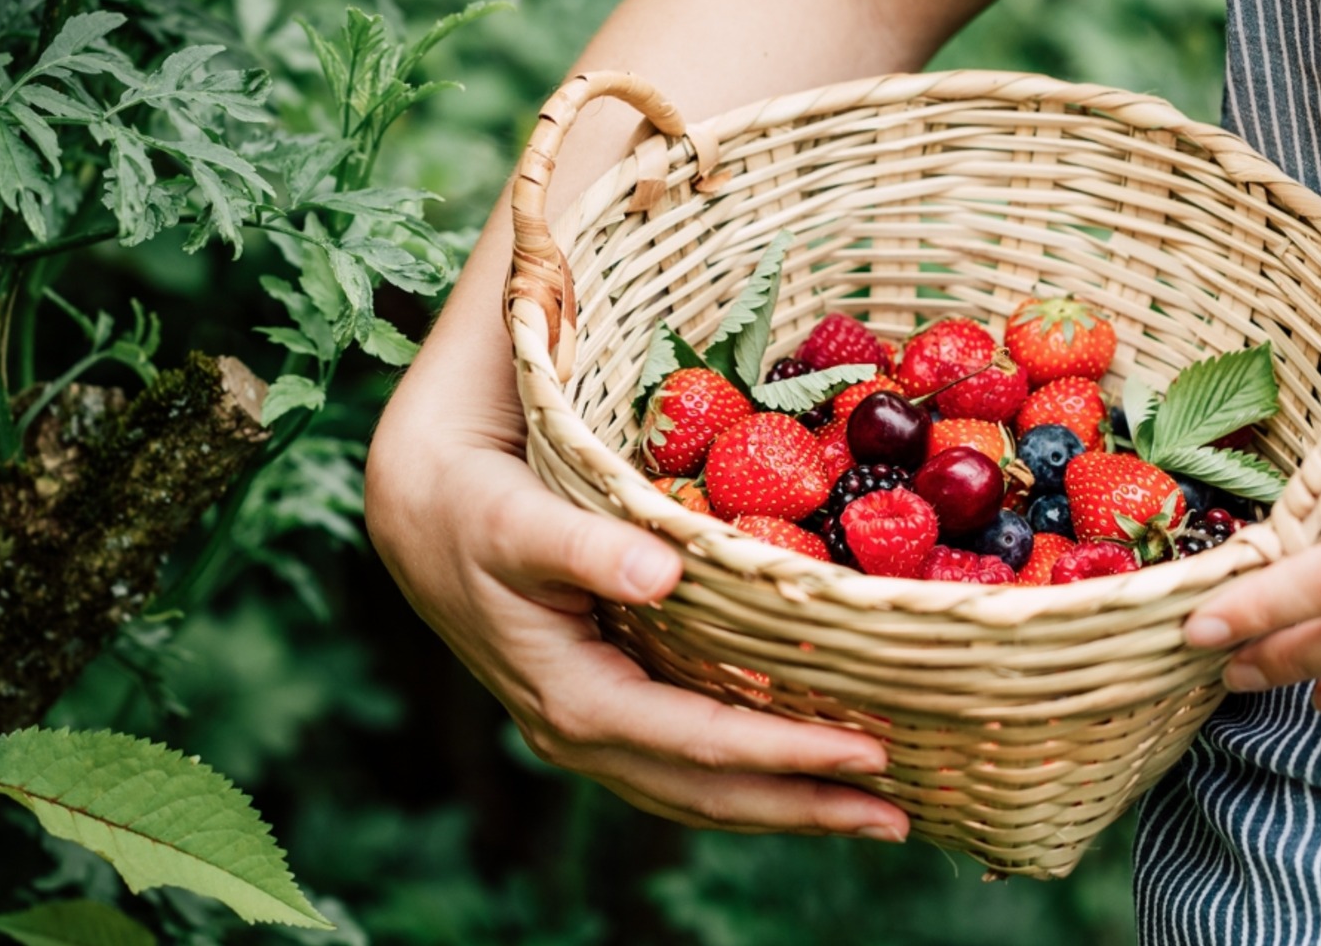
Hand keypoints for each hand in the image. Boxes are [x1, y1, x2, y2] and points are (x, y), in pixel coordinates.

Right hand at [365, 309, 907, 841]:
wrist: (420, 511)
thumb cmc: (474, 507)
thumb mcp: (521, 521)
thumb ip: (589, 547)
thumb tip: (661, 572)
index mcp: (573, 698)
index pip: (698, 744)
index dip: (785, 753)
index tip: (868, 752)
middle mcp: (582, 733)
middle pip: (708, 794)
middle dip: (805, 807)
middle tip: (901, 814)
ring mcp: (591, 731)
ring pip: (699, 793)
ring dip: (786, 806)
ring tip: (872, 812)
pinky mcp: (603, 710)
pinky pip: (687, 765)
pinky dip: (749, 778)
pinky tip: (802, 772)